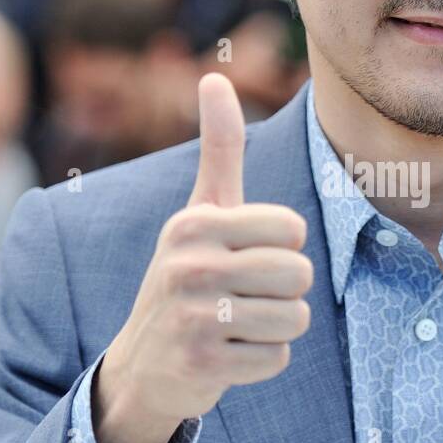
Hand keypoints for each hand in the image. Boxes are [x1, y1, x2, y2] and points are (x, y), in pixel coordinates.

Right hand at [93, 73, 312, 442]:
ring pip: (295, 318)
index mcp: (193, 224)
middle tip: (245, 296)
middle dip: (285, 290)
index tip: (246, 256)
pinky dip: (263, 361)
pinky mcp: (202, 365)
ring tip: (239, 324)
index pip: (293, 229)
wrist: (144, 363)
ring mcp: (193, 318)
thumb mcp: (200, 213)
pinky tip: (230, 354)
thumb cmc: (187, 276)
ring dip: (277, 327)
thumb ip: (219, 149)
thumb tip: (215, 77)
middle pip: (299, 274)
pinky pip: (278, 359)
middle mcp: (189, 267)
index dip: (283, 247)